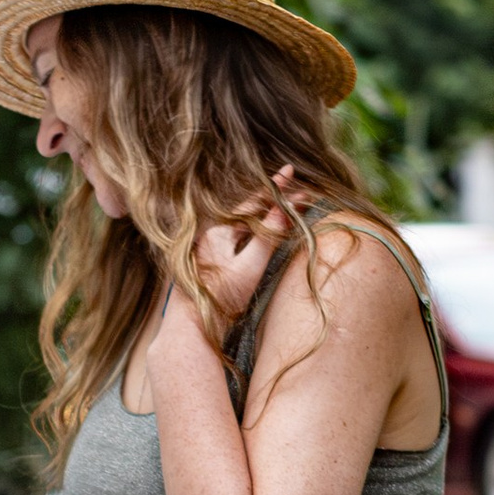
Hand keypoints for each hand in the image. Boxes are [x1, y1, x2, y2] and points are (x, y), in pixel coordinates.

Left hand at [160, 181, 298, 335]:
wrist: (193, 324)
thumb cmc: (220, 298)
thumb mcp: (249, 267)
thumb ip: (267, 238)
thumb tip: (284, 210)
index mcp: (219, 230)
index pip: (253, 203)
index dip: (275, 189)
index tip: (290, 170)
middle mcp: (212, 232)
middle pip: (250, 211)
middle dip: (275, 201)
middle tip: (301, 195)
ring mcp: (211, 245)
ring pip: (246, 223)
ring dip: (268, 215)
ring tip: (291, 206)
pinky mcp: (213, 258)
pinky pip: (241, 235)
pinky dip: (258, 229)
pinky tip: (269, 228)